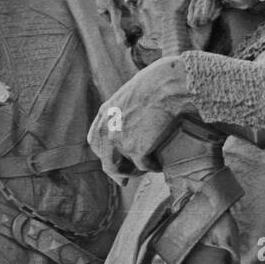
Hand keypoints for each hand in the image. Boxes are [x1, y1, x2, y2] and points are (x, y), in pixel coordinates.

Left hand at [87, 55, 201, 177]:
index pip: (95, 141)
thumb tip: (133, 119)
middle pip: (106, 162)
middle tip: (126, 181)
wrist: (168, 87)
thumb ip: (124, 109)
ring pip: (122, 170)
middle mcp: (108, 129)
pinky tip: (160, 165)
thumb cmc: (156, 83)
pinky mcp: (137, 151)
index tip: (112, 161)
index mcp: (105, 113)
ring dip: (135, 172)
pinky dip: (154, 167)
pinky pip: (144, 167)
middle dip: (117, 173)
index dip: (104, 154)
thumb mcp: (130, 93)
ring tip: (147, 170)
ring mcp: (121, 142)